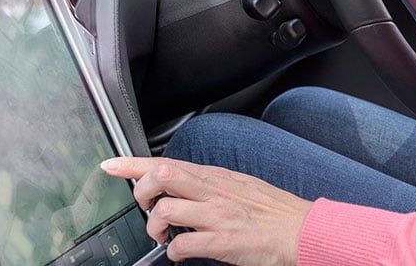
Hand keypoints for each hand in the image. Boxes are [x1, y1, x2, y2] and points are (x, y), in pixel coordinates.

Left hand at [101, 156, 311, 264]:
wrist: (304, 230)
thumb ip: (210, 183)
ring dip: (154, 226)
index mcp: (215, 177)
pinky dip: (173, 252)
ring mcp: (217, 216)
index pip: (167, 162)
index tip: (111, 165)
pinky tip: (178, 254)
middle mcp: (213, 192)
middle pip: (161, 176)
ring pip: (166, 210)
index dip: (133, 164)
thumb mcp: (239, 185)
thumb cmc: (274, 212)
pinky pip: (183, 245)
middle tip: (142, 205)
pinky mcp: (224, 241)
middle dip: (139, 190)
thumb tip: (183, 185)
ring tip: (161, 236)